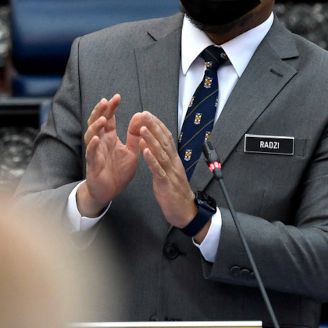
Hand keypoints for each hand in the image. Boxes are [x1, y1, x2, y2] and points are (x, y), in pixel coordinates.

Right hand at [78, 95, 139, 216]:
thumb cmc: (118, 172)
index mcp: (109, 138)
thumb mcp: (132, 152)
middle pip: (96, 123)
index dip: (111, 108)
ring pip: (91, 136)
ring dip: (96, 127)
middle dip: (100, 112)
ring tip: (103, 119)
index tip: (117, 97)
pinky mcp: (92, 164)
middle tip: (106, 101)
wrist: (109, 192)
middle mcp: (100, 142)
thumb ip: (135, 136)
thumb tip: (140, 116)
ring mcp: (95, 152)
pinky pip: (91, 153)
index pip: (108, 119)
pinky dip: (93, 146)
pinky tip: (96, 139)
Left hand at [135, 112, 199, 229]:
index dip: (158, 126)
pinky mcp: (166, 184)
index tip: (148, 114)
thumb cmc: (175, 192)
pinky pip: (158, 170)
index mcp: (174, 160)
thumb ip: (162, 159)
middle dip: (154, 127)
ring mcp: (170, 173)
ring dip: (151, 140)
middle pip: (164, 142)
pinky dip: (151, 159)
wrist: (185, 212)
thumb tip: (153, 145)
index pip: (167, 138)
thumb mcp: (169, 172)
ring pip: (161, 153)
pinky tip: (145, 151)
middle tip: (144, 114)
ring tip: (142, 128)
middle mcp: (174, 163)